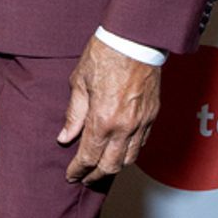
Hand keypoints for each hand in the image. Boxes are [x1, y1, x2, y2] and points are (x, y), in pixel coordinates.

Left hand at [58, 34, 160, 184]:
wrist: (135, 39)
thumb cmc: (105, 55)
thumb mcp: (79, 82)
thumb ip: (74, 114)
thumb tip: (64, 137)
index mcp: (102, 119)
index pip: (88, 157)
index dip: (78, 170)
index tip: (71, 175)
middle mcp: (124, 126)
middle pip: (110, 166)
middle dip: (95, 176)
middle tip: (84, 178)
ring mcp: (142, 122)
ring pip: (129, 159)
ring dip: (114, 167)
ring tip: (101, 167)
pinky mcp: (153, 115)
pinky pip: (142, 143)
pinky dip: (130, 152)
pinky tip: (120, 150)